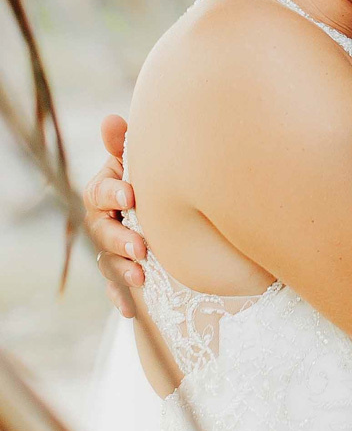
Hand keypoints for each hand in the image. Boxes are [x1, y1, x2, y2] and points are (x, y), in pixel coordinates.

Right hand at [83, 114, 144, 317]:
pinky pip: (116, 290)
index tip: (131, 195)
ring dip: (122, 271)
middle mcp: (103, 220)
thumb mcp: (144, 161)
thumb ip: (126, 145)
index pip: (98, 192)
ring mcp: (112, 248)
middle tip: (141, 246)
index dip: (111, 193)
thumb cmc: (155, 178)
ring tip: (142, 277)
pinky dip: (122, 299)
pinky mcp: (123, 273)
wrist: (173, 213)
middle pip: (101, 231)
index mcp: (106, 191)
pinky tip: (132, 310)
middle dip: (119, 239)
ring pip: (108, 261)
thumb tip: (110, 119)